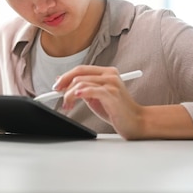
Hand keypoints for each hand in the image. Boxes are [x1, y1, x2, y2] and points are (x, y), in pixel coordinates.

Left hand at [54, 65, 192, 139]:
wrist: (136, 122)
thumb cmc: (116, 111)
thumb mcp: (96, 97)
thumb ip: (82, 89)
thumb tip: (61, 82)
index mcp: (106, 72)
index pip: (81, 69)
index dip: (65, 76)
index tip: (56, 86)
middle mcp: (109, 75)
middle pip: (79, 73)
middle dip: (63, 84)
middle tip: (55, 94)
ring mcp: (111, 84)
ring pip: (81, 83)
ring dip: (69, 95)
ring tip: (67, 106)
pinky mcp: (112, 94)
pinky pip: (91, 90)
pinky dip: (80, 93)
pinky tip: (75, 98)